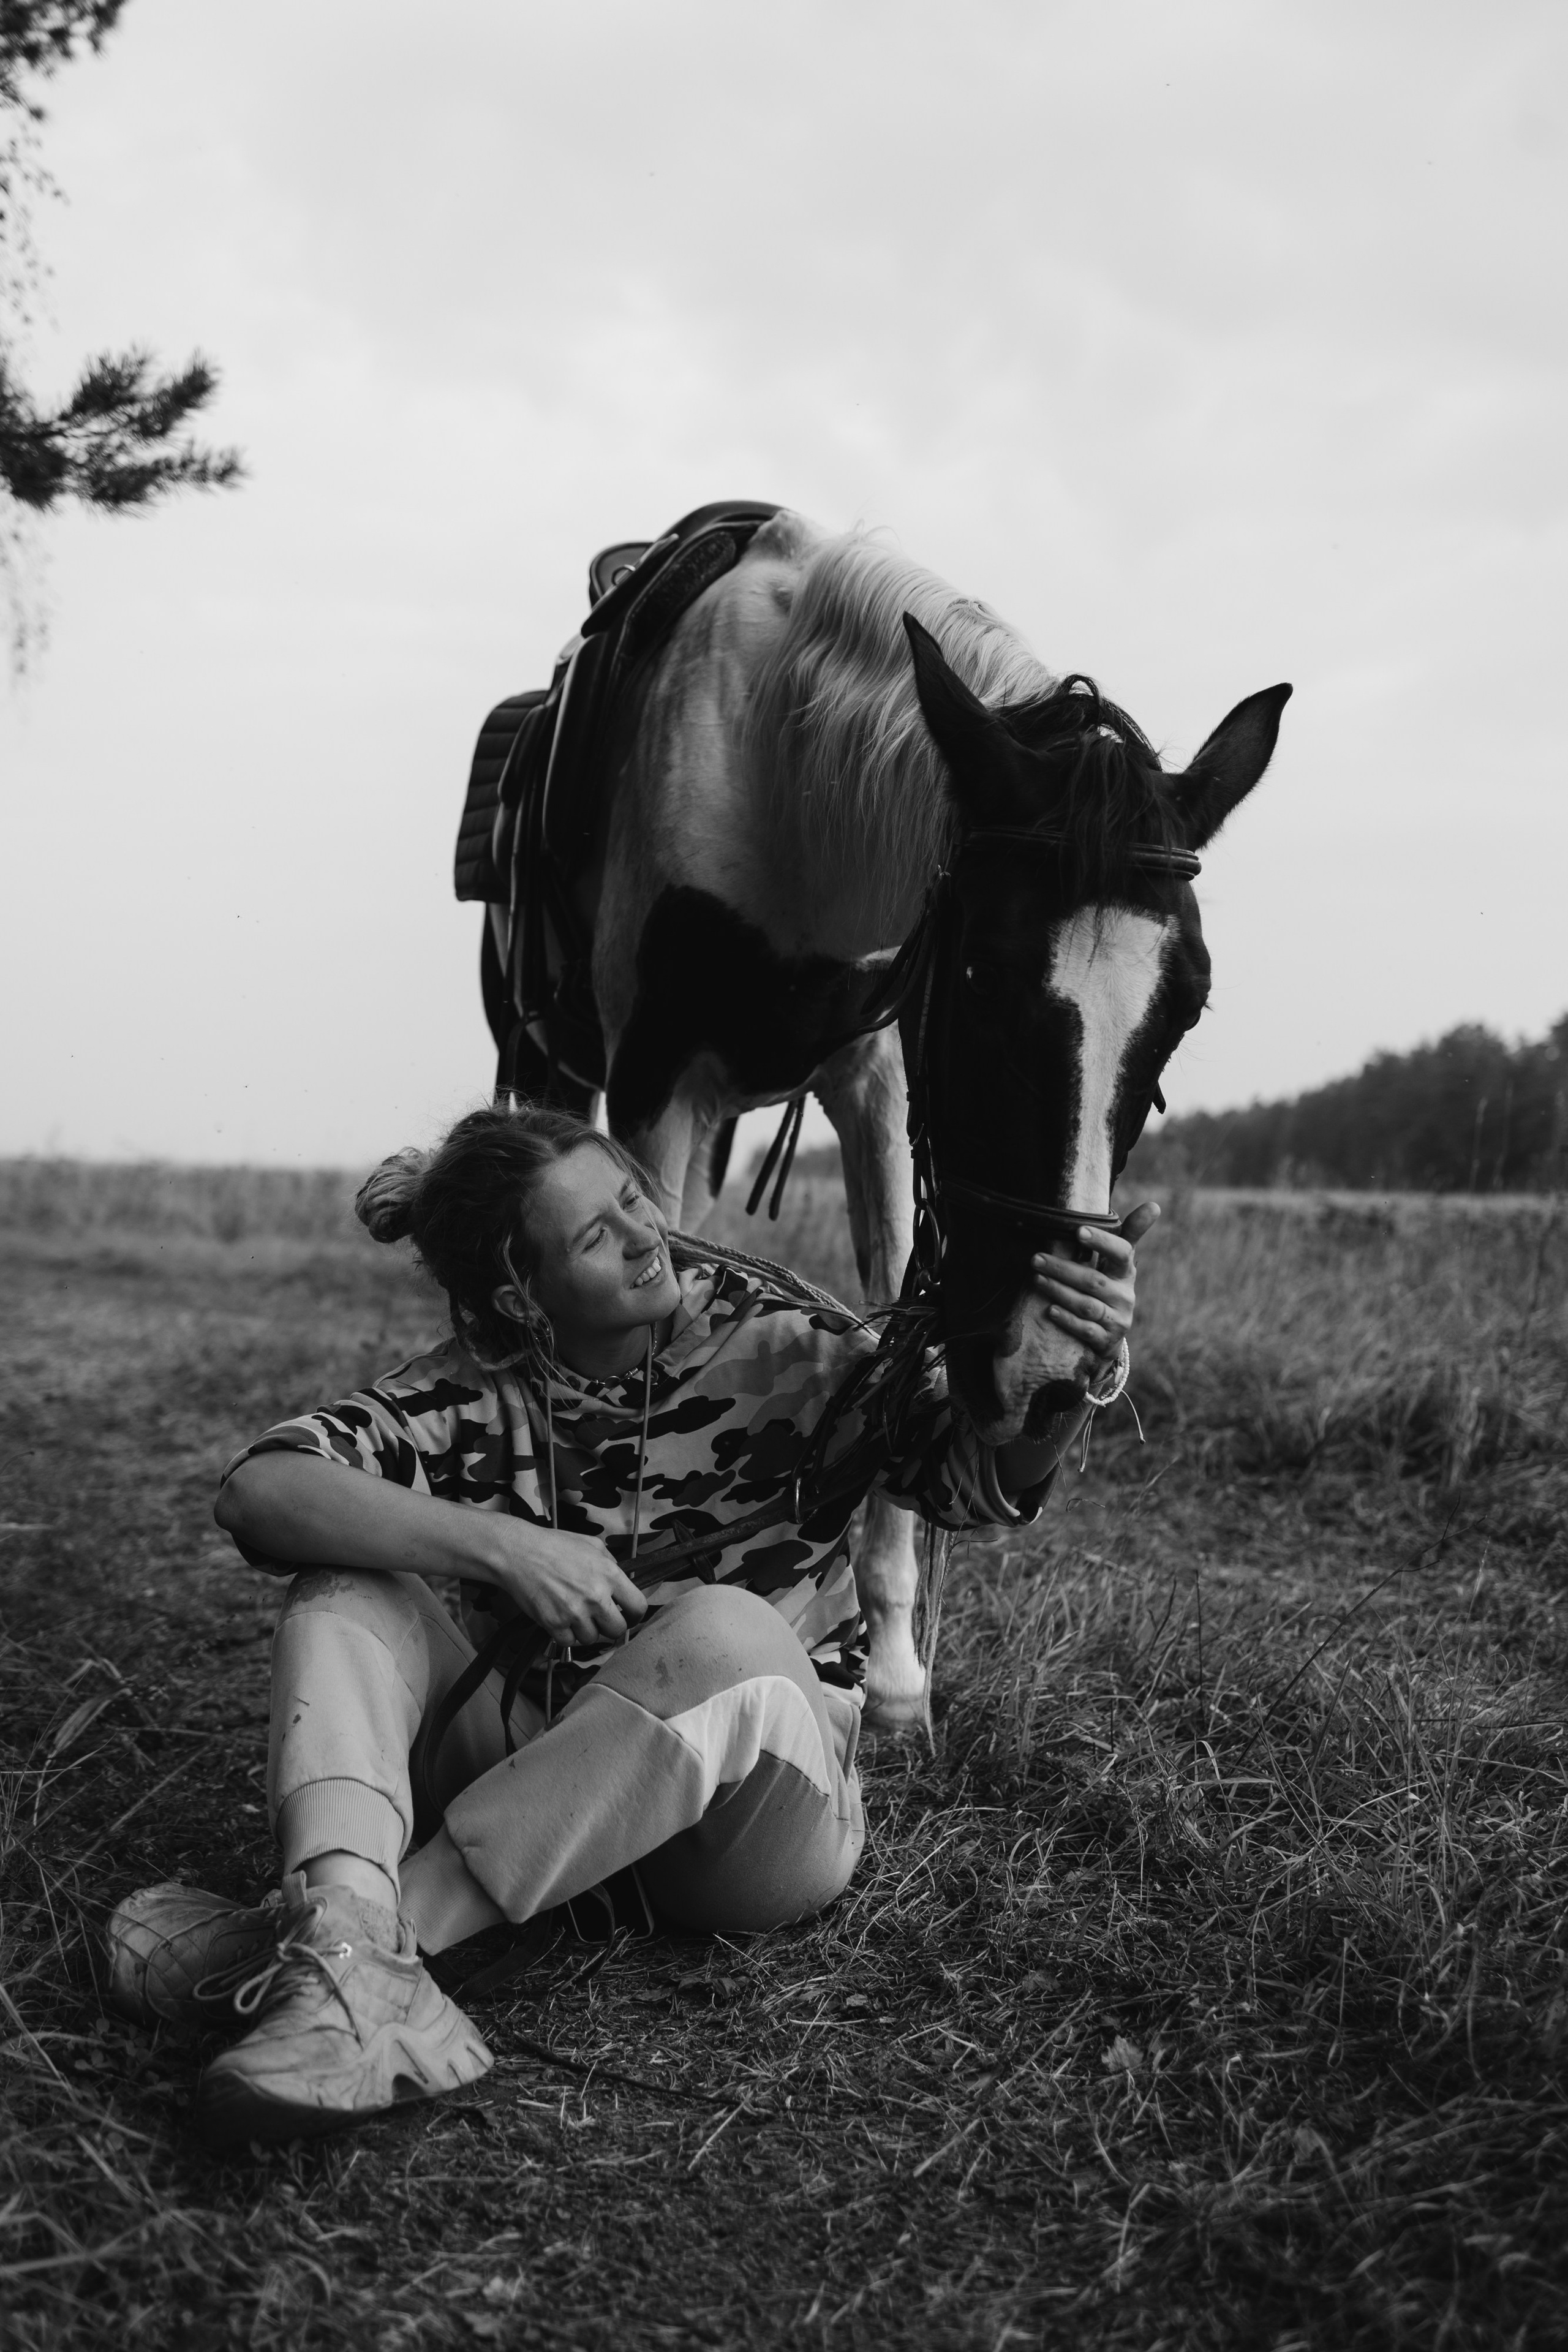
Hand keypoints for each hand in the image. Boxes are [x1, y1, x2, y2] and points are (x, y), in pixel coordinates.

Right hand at [483, 1523, 648, 1647]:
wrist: (519, 1552)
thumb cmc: (554, 1545)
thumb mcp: (592, 1545)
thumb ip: (611, 1565)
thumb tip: (623, 1584)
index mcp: (609, 1574)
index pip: (638, 1607)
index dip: (635, 1616)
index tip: (629, 1617)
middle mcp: (595, 1596)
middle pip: (617, 1630)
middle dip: (610, 1627)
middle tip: (601, 1620)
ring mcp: (574, 1612)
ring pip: (592, 1639)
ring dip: (586, 1631)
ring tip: (576, 1615)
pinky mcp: (554, 1623)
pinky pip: (569, 1642)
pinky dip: (566, 1635)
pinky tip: (562, 1620)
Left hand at [1031, 1200, 1160, 1359]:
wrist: (1108, 1336)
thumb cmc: (1107, 1288)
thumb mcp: (1116, 1263)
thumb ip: (1128, 1234)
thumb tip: (1155, 1205)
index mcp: (1126, 1272)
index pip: (1122, 1253)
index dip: (1102, 1242)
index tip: (1079, 1230)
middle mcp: (1125, 1296)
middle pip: (1094, 1280)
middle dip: (1063, 1268)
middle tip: (1036, 1258)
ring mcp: (1117, 1320)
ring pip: (1087, 1305)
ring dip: (1060, 1291)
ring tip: (1037, 1279)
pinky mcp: (1106, 1341)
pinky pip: (1086, 1330)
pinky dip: (1068, 1320)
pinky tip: (1050, 1310)